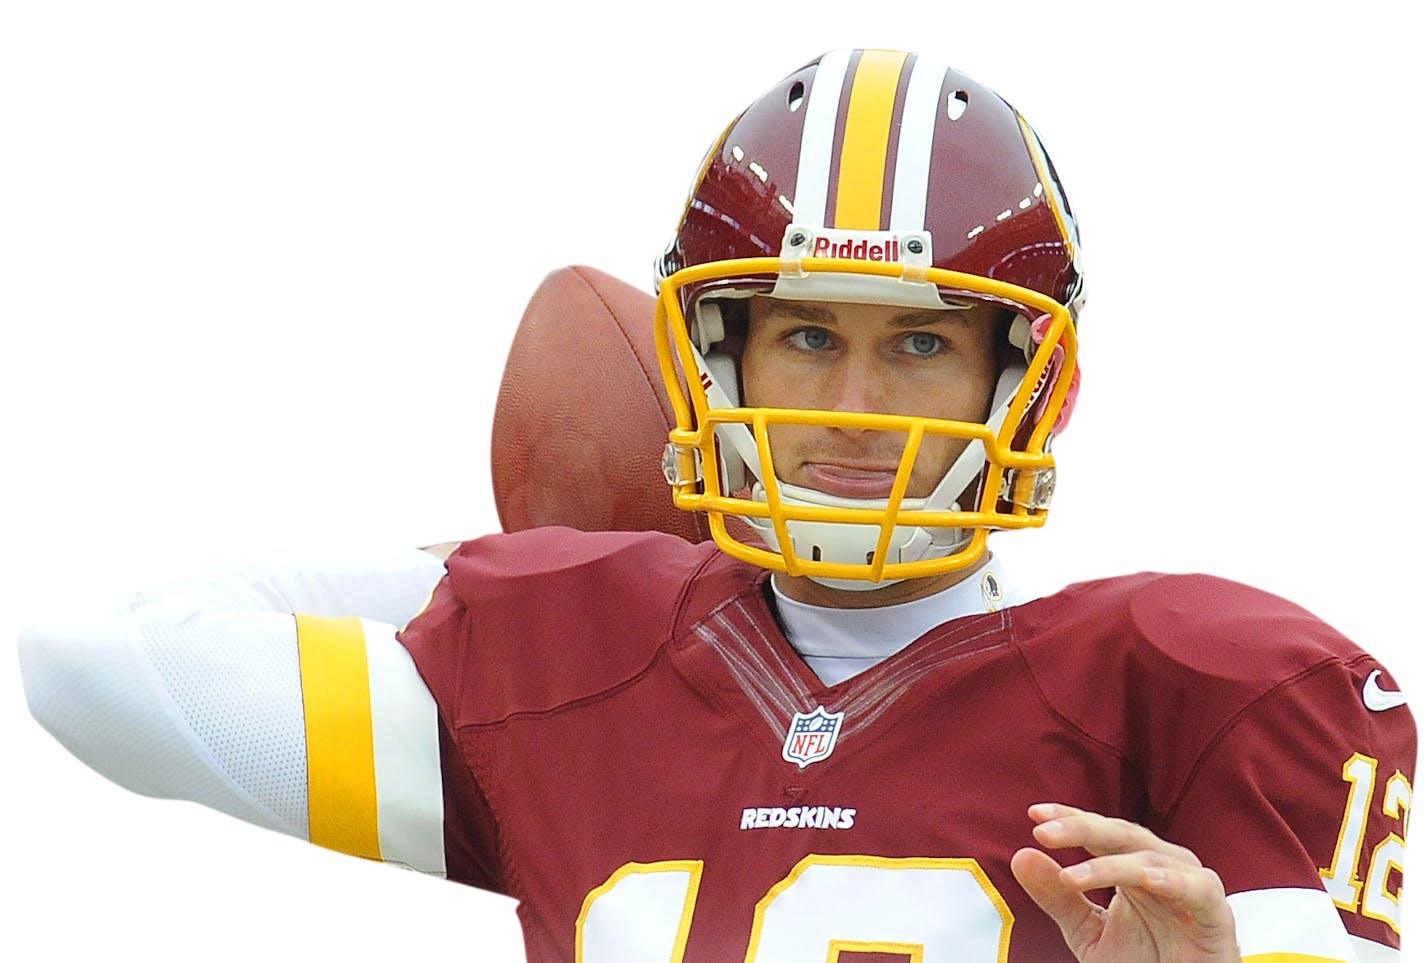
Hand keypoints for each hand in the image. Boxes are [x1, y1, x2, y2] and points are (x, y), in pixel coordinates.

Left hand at [1010, 803, 1239, 961]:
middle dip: (1082, 828)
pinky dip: (1173, 881)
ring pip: (1150, 858)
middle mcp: (1163, 865)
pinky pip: (1198, 889)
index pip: (1099, 831)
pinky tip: (1145, 880)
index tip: (1034, 813)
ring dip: (1110, 864)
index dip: (1069, 819)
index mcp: (1133, 865)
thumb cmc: (1142, 962)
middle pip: (1122, 834)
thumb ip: (1058, 898)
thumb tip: (1021, 855)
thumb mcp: (1088, 934)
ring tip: (1072, 875)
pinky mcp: (1215, 914)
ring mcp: (1191, 886)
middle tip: (1045, 832)